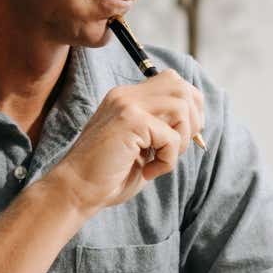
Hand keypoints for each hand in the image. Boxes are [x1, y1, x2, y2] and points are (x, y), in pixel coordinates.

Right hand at [46, 70, 204, 212]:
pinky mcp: (131, 121)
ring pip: (181, 107)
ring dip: (181, 140)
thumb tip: (196, 124)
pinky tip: (149, 171)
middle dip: (192, 120)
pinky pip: (172, 137)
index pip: (174, 82)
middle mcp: (127, 95)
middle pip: (182, 87)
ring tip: (161, 159)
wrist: (76, 190)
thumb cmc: (109, 175)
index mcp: (127, 98)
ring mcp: (127, 105)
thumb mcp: (141, 145)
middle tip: (176, 148)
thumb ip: (162, 128)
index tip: (182, 138)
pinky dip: (168, 160)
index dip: (189, 108)